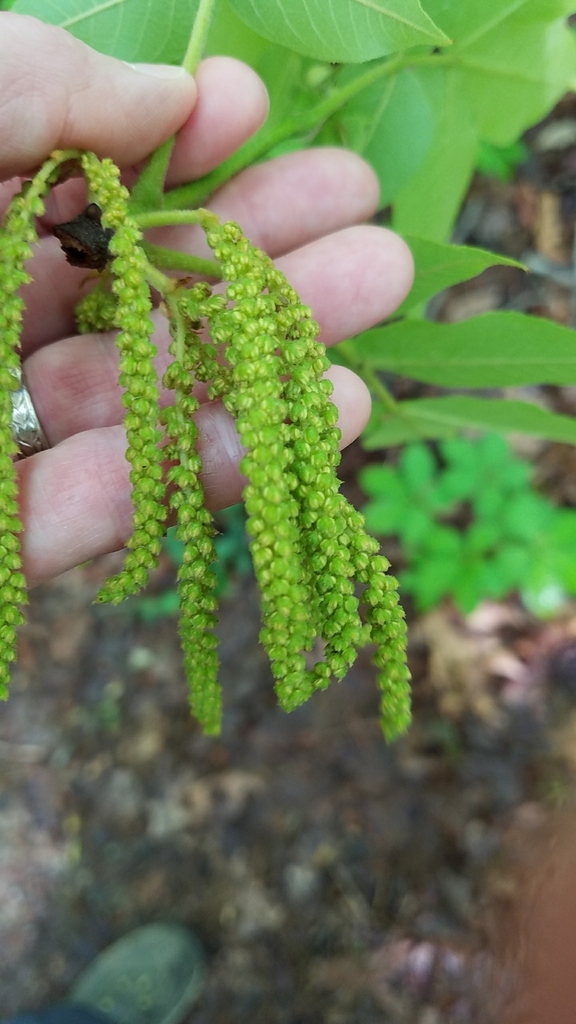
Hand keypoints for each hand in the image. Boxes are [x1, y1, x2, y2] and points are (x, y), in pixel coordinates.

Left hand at [0, 13, 412, 587]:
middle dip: (253, 263)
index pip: (79, 187)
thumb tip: (170, 98)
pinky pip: (94, 515)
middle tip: (367, 233)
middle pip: (135, 301)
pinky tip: (296, 436)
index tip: (245, 104)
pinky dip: (194, 477)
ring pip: (138, 409)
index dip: (170, 144)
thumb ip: (40, 85)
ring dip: (255, 379)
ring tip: (365, 347)